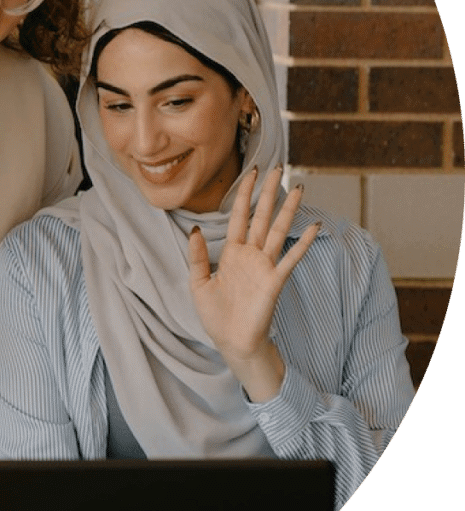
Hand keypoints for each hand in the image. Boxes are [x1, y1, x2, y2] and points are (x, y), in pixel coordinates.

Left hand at [188, 166, 319, 400]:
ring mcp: (265, 267)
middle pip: (261, 216)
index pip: (239, 216)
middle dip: (268, 192)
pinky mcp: (275, 281)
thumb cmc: (216, 316)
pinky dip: (302, 243)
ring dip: (288, 209)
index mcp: (232, 254)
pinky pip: (290, 259)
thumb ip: (196, 256)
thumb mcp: (198, 283)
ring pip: (278, 231)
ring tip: (298, 187)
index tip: (250, 172)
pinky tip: (314, 228)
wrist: (232, 342)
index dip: (244, 194)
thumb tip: (195, 229)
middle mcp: (250, 255)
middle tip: (277, 167)